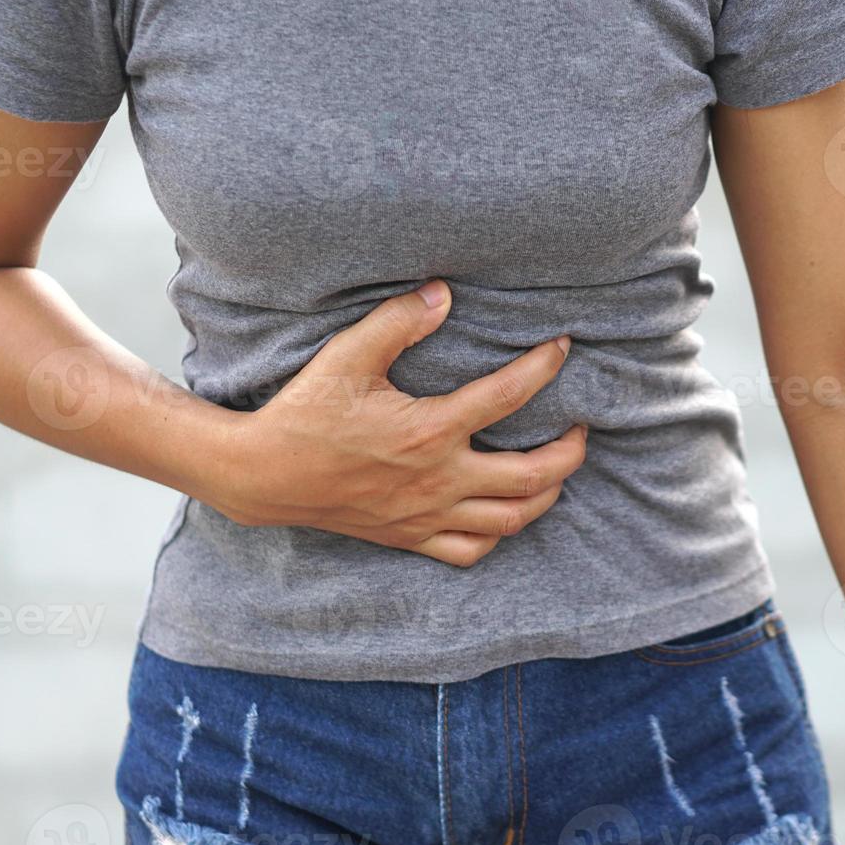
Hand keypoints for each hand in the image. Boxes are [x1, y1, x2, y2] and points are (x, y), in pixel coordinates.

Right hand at [207, 279, 587, 566]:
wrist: (265, 475)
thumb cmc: (305, 412)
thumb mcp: (347, 355)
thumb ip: (399, 322)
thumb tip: (443, 293)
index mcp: (429, 430)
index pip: (507, 396)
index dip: (543, 368)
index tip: (561, 349)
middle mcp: (438, 479)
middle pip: (531, 476)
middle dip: (569, 451)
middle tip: (580, 428)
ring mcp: (426, 515)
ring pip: (510, 518)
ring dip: (545, 495)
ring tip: (555, 471)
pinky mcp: (409, 537)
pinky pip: (470, 550)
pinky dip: (497, 534)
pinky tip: (502, 513)